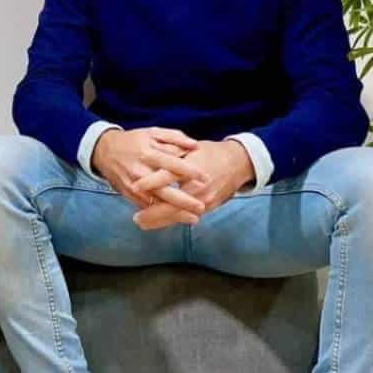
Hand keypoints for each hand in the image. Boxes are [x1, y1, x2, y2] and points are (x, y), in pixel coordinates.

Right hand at [92, 127, 204, 227]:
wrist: (104, 150)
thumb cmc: (133, 140)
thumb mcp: (153, 132)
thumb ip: (175, 138)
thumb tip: (195, 145)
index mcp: (148, 153)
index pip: (172, 164)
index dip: (190, 172)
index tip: (206, 179)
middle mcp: (141, 171)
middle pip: (164, 189)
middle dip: (183, 201)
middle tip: (201, 207)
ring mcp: (133, 185)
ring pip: (156, 203)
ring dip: (175, 213)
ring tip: (193, 218)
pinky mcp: (128, 195)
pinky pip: (146, 207)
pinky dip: (161, 215)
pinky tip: (176, 218)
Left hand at [137, 139, 255, 217]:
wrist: (238, 163)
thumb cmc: (211, 153)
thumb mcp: (191, 150)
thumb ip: (172, 156)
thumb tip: (148, 159)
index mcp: (192, 168)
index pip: (168, 176)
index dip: (150, 182)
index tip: (134, 187)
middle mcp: (198, 188)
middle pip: (171, 205)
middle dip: (152, 213)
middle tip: (136, 218)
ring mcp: (204, 200)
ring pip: (178, 215)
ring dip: (159, 221)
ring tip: (142, 223)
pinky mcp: (208, 208)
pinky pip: (186, 216)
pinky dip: (171, 219)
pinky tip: (158, 222)